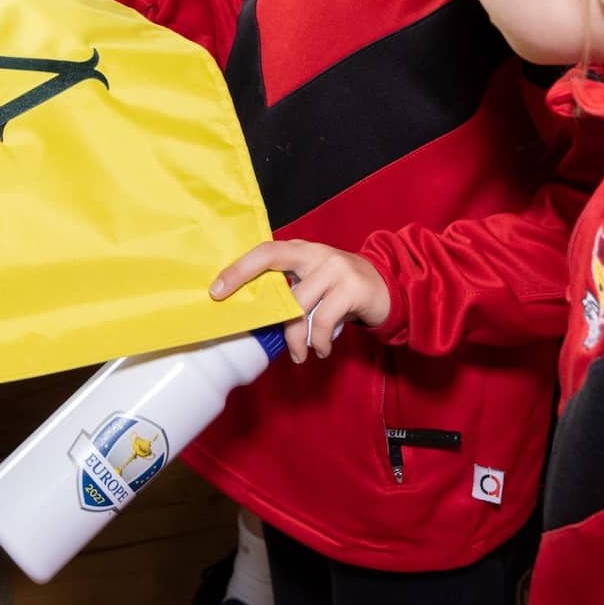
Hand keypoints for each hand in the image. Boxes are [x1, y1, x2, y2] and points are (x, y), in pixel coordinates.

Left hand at [209, 239, 392, 361]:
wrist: (386, 287)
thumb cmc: (339, 288)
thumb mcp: (314, 280)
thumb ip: (289, 287)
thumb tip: (252, 311)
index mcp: (301, 249)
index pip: (264, 252)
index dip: (239, 269)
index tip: (216, 290)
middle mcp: (316, 253)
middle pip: (279, 277)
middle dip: (264, 308)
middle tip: (254, 329)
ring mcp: (336, 268)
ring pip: (299, 307)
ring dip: (296, 338)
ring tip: (299, 354)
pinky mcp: (352, 288)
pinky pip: (323, 321)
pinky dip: (318, 342)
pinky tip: (320, 350)